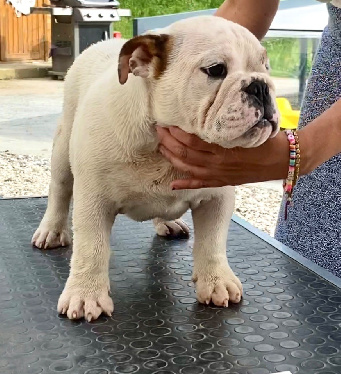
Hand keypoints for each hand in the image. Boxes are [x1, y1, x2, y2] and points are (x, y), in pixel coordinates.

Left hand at [156, 126, 288, 189]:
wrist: (283, 159)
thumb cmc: (266, 138)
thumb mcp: (246, 126)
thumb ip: (226, 124)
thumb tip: (207, 113)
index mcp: (223, 147)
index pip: (191, 140)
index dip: (176, 133)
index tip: (166, 122)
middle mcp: (218, 163)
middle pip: (185, 154)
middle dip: (168, 143)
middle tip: (158, 131)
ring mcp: (219, 174)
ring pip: (189, 169)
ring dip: (172, 159)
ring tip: (161, 149)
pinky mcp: (223, 182)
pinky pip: (201, 185)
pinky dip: (186, 185)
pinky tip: (173, 185)